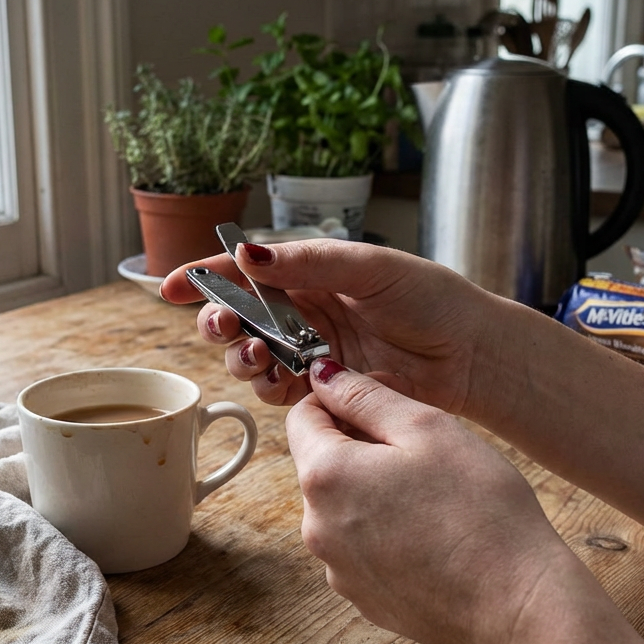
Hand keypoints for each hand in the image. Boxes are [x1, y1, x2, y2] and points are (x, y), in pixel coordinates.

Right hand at [159, 239, 497, 412]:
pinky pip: (280, 392)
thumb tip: (250, 252)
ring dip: (241, 358)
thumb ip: (310, 262)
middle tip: (224, 328)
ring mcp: (310, 352)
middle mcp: (303, 311)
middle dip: (218, 324)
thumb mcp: (371, 267)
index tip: (173, 287)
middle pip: (237, 317)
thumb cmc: (431, 299)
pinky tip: (279, 381)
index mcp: (310, 272)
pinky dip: (269, 388)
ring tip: (257, 355)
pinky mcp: (324, 390)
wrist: (471, 353)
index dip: (205, 277)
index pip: (245, 270)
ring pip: (251, 358)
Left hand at [286, 358, 571, 643]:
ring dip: (373, 490)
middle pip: (322, 464)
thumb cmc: (481, 509)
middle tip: (422, 446)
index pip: (303, 416)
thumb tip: (325, 378)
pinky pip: (361, 549)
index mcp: (325, 476)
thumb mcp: (427, 428)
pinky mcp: (362, 598)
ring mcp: (337, 570)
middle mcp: (316, 528)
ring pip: (343, 508)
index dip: (340, 398)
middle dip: (360, 446)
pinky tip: (433, 535)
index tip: (383, 398)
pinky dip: (385, 533)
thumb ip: (366, 397)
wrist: (516, 604)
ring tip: (434, 495)